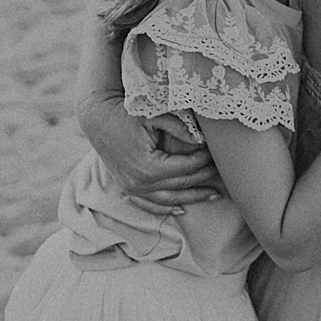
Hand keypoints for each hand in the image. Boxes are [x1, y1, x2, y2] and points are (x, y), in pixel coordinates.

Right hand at [81, 99, 218, 209]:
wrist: (96, 117)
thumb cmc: (125, 112)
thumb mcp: (153, 116)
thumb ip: (179, 128)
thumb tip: (203, 141)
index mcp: (149, 166)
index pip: (187, 168)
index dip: (205, 160)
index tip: (216, 152)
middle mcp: (140, 183)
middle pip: (182, 184)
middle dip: (205, 178)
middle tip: (224, 172)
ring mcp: (132, 188)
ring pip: (169, 200)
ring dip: (193, 198)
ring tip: (215, 196)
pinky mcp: (127, 187)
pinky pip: (150, 204)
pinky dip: (167, 207)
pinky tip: (183, 208)